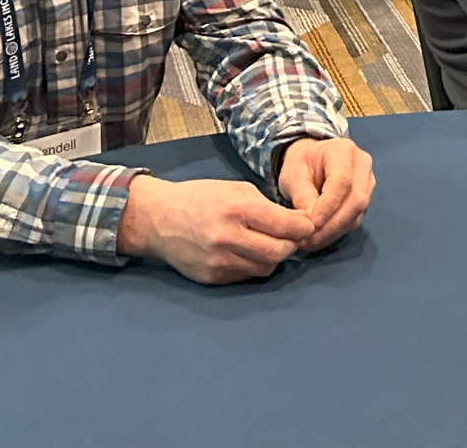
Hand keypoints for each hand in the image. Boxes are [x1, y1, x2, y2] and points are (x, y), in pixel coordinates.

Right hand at [116, 173, 315, 282]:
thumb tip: (297, 222)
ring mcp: (219, 261)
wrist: (158, 219)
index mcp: (237, 209)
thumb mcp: (235, 189)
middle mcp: (228, 238)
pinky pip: (246, 276)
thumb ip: (266, 207)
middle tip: (291, 237)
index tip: (307, 225)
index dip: (303, 228)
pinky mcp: (212, 278)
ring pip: (265, 268)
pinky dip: (254, 266)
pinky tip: (248, 252)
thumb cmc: (201, 197)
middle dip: (291, 245)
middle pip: (279, 252)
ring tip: (269, 243)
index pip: (285, 226)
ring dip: (274, 257)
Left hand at [275, 136, 372, 249]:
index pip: (342, 181)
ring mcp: (368, 182)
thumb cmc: (301, 164)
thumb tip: (311, 223)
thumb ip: (302, 195)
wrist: (312, 160)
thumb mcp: (293, 174)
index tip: (310, 225)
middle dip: (332, 224)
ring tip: (310, 242)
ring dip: (334, 231)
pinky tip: (320, 238)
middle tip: (309, 240)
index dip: (328, 206)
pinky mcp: (366, 198)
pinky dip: (337, 231)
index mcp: (343, 151)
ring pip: (358, 212)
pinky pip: (355, 219)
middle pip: (356, 199)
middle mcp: (362, 165)